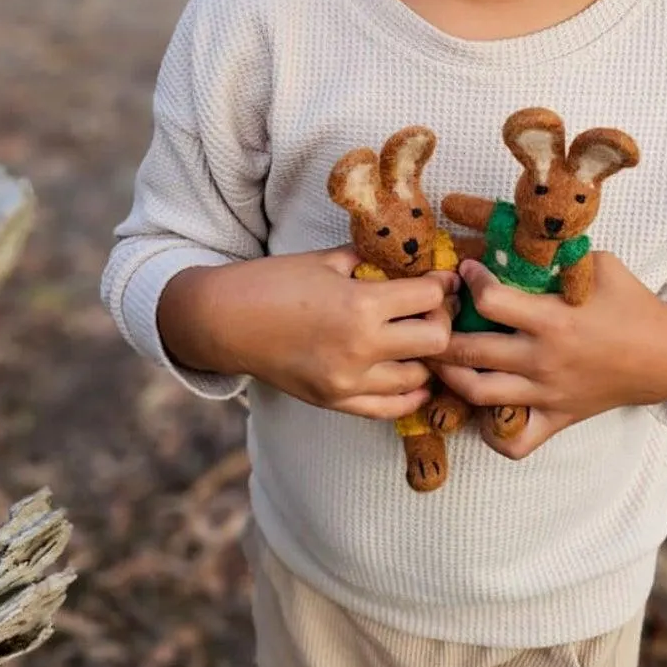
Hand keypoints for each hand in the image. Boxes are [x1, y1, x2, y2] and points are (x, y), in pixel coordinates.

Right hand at [158, 249, 458, 419]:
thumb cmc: (273, 282)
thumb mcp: (327, 260)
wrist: (224, 322)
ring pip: (418, 378)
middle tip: (432, 310)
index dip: (441, 285)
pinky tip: (414, 379)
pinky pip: (389, 408)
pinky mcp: (335, 402)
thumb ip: (372, 262)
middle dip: (441, 321)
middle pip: (436, 341)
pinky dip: (409, 394)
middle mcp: (361, 348)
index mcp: (360, 305)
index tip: (442, 280)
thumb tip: (411, 258)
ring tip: (419, 341)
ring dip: (426, 358)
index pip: (429, 298)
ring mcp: (348, 381)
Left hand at [433, 253, 666, 458]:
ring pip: (477, 394)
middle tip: (433, 316)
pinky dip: (490, 431)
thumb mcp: (600, 264)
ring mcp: (547, 393)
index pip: (490, 300)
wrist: (666, 355)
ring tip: (439, 355)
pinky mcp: (556, 419)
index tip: (468, 270)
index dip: (471, 279)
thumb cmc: (631, 303)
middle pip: (467, 351)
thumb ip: (558, 254)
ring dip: (448, 374)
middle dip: (439, 331)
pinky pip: (512, 442)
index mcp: (554, 319)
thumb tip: (515, 232)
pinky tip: (482, 406)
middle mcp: (544, 360)